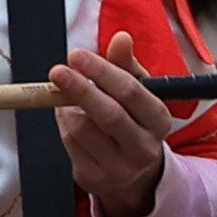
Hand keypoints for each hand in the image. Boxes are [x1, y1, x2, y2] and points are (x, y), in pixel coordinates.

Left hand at [48, 43, 176, 216]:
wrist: (134, 174)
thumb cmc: (132, 121)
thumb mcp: (136, 92)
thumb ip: (125, 65)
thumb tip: (121, 37)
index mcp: (159, 120)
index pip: (131, 92)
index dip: (102, 71)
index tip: (76, 55)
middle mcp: (144, 147)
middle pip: (109, 115)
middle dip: (80, 89)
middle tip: (57, 71)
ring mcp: (120, 167)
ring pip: (82, 130)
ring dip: (66, 108)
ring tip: (64, 94)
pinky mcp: (95, 179)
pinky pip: (69, 145)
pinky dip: (62, 124)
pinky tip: (65, 114)